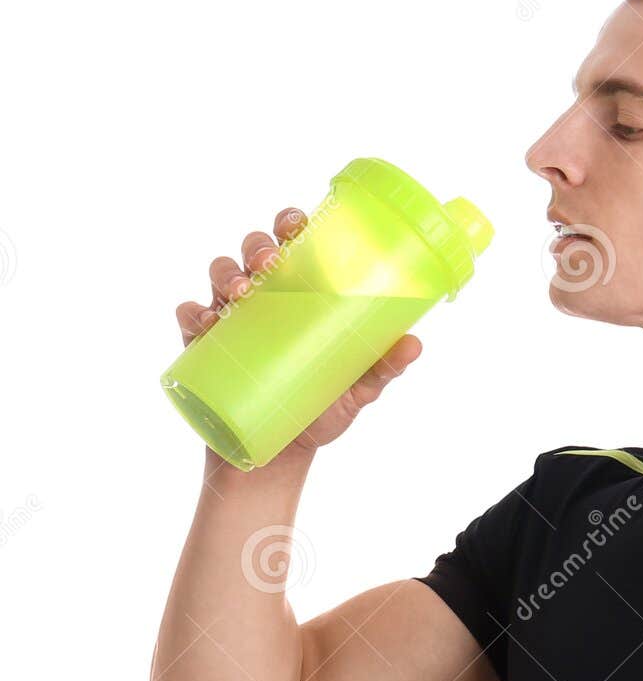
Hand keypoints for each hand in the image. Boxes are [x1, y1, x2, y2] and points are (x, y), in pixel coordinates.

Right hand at [174, 207, 422, 459]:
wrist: (284, 458)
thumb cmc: (321, 411)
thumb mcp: (358, 389)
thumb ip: (383, 367)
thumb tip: (414, 344)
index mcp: (300, 294)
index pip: (292, 243)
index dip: (290, 222)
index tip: (297, 223)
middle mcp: (263, 298)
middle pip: (252, 250)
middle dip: (258, 246)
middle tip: (272, 263)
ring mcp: (231, 319)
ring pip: (219, 273)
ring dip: (226, 274)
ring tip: (241, 294)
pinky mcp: (204, 346)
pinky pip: (189, 317)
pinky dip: (193, 313)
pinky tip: (206, 321)